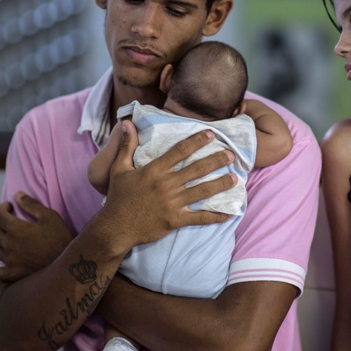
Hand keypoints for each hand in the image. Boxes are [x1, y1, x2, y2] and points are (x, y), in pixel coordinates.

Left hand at [0, 192, 73, 281]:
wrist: (68, 263)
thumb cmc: (60, 238)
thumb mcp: (50, 217)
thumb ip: (32, 205)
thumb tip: (17, 195)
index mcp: (16, 228)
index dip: (2, 208)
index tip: (9, 207)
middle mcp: (9, 244)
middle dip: (0, 223)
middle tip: (9, 222)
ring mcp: (10, 260)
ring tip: (4, 238)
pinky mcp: (14, 274)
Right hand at [103, 120, 236, 248]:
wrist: (115, 228)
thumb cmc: (118, 197)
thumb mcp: (119, 168)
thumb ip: (127, 145)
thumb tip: (127, 122)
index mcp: (154, 170)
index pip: (180, 151)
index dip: (197, 141)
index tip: (211, 134)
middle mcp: (166, 184)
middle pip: (197, 169)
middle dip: (216, 160)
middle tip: (231, 155)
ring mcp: (172, 203)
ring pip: (202, 191)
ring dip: (220, 184)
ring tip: (235, 179)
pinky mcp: (175, 220)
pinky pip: (199, 218)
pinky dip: (215, 216)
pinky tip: (229, 213)